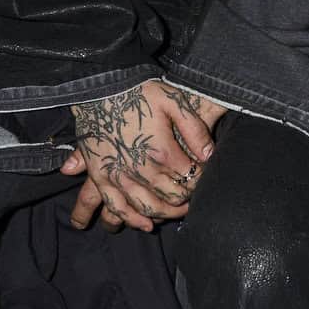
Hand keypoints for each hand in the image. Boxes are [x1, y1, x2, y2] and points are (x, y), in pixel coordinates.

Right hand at [61, 82, 225, 232]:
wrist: (100, 84)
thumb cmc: (139, 90)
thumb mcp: (174, 100)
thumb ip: (195, 128)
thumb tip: (209, 155)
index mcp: (161, 152)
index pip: (190, 180)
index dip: (201, 182)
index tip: (204, 178)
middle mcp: (139, 169)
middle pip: (170, 198)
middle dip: (185, 201)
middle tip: (193, 198)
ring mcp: (118, 175)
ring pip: (146, 208)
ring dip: (163, 214)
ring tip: (174, 213)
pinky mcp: (99, 176)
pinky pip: (116, 206)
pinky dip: (130, 219)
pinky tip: (144, 224)